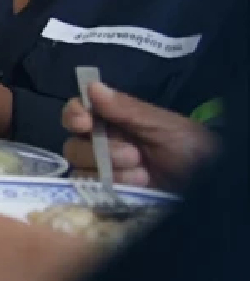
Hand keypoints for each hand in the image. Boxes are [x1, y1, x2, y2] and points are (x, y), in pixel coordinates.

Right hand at [61, 83, 216, 191]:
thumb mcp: (162, 126)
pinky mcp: (108, 194)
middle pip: (73, 144)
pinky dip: (110, 188)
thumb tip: (91, 86)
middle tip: (133, 155)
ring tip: (142, 175)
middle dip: (100, 151)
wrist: (207, 186)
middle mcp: (104, 145)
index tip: (84, 122)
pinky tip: (136, 188)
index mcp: (115, 121)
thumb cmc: (190, 149)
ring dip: (110, 171)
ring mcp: (105, 171)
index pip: (78, 112)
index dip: (74, 115)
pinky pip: (89, 190)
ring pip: (80, 168)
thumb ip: (126, 109)